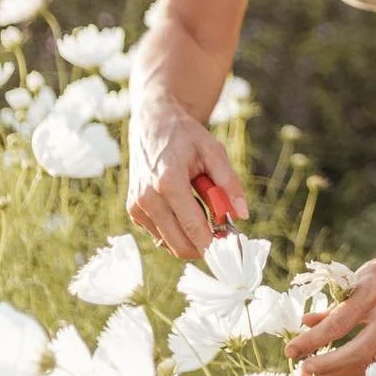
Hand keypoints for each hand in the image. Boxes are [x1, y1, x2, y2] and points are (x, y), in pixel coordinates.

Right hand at [127, 95, 248, 259]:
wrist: (153, 125)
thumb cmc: (186, 137)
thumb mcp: (213, 151)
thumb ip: (229, 183)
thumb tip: (242, 214)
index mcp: (168, 181)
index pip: (193, 226)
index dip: (213, 244)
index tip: (230, 251)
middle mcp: (148, 197)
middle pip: (180, 244)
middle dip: (204, 246)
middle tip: (222, 235)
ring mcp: (137, 206)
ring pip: (169, 244)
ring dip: (190, 237)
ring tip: (201, 208)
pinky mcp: (133, 211)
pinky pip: (160, 235)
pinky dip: (176, 231)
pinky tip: (184, 209)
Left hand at [285, 248, 375, 375]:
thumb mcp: (355, 280)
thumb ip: (332, 306)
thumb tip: (304, 324)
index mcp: (373, 291)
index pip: (338, 323)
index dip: (312, 340)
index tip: (290, 351)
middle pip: (356, 351)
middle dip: (326, 366)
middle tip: (303, 372)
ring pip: (368, 365)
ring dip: (338, 375)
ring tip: (316, 375)